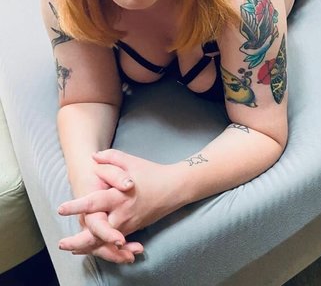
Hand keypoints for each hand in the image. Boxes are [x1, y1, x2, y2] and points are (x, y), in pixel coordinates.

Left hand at [58, 150, 183, 257]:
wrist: (174, 188)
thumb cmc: (151, 173)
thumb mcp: (131, 161)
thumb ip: (111, 157)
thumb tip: (93, 158)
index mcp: (120, 196)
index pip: (95, 202)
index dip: (77, 206)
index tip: (61, 209)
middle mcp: (123, 214)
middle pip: (98, 233)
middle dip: (79, 242)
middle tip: (62, 244)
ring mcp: (128, 225)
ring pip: (105, 242)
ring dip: (88, 247)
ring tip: (71, 248)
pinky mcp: (133, 229)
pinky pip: (115, 242)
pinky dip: (102, 246)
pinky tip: (90, 248)